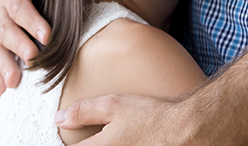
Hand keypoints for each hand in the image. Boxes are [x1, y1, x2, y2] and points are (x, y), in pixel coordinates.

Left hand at [55, 94, 200, 145]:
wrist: (188, 131)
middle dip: (92, 143)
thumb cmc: (152, 117)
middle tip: (102, 136)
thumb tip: (59, 118)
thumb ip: (83, 112)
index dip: (71, 144)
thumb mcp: (114, 105)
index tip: (78, 139)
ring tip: (122, 137)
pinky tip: (132, 141)